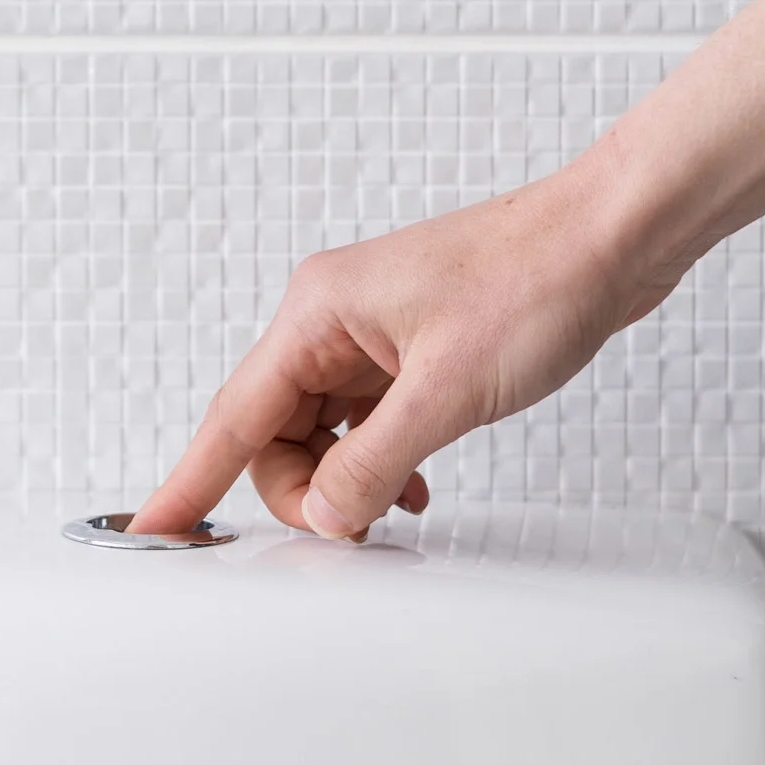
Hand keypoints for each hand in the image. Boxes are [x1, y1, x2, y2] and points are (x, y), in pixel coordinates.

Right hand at [124, 166, 675, 539]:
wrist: (612, 237)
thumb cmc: (538, 280)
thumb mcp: (446, 393)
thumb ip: (371, 463)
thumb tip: (324, 514)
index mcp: (318, 312)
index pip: (234, 415)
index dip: (190, 480)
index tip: (152, 527)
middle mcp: (332, 318)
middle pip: (275, 431)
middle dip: (304, 488)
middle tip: (352, 523)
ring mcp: (372, 331)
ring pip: (320, 430)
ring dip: (346, 476)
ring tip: (394, 501)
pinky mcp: (411, 345)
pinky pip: (364, 419)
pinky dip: (377, 458)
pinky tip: (412, 481)